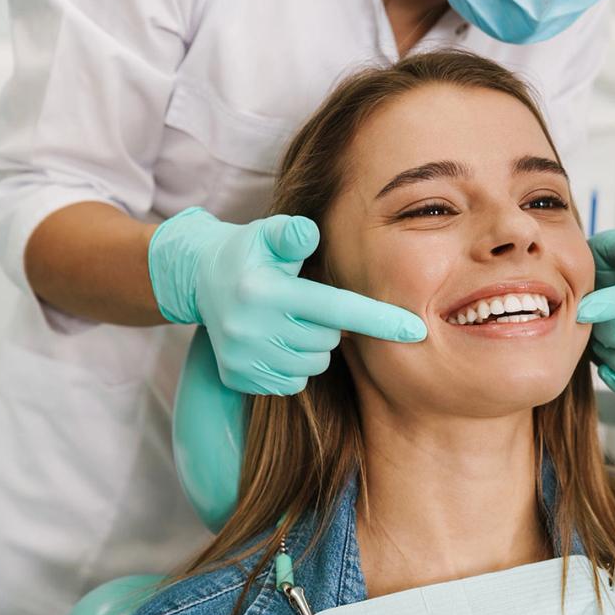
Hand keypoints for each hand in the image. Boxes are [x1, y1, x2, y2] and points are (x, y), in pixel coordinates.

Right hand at [148, 207, 425, 394]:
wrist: (198, 280)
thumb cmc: (250, 252)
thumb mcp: (267, 233)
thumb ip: (292, 233)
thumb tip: (310, 232)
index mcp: (264, 292)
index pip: (336, 309)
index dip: (379, 320)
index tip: (417, 331)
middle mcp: (251, 329)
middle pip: (328, 340)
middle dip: (329, 324)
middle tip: (305, 302)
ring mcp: (244, 359)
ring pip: (314, 364)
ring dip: (312, 345)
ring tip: (287, 320)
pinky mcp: (239, 379)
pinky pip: (292, 382)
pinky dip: (293, 364)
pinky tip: (274, 341)